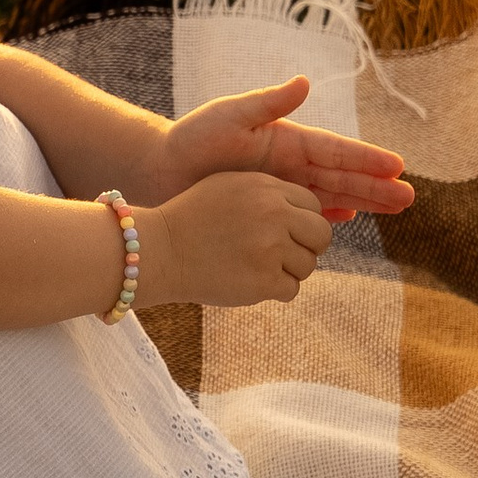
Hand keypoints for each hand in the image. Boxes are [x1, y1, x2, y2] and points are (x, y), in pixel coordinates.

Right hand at [136, 170, 331, 310]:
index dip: (301, 221)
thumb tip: (309, 211)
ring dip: (288, 271)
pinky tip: (248, 281)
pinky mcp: (263, 281)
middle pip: (321, 235)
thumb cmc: (191, 219)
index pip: (313, 206)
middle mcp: (273, 214)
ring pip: (308, 265)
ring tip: (256, 267)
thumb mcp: (229, 187)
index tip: (282, 231)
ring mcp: (270, 249)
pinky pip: (291, 290)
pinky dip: (274, 290)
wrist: (157, 251)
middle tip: (280, 254)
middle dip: (306, 246)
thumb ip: (269, 192)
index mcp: (266, 188)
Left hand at [152, 75, 413, 224]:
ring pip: (330, 196)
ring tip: (394, 209)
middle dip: (375, 187)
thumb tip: (304, 82)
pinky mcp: (267, 208)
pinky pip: (304, 214)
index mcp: (285, 140)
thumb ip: (268, 104)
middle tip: (409, 197)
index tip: (396, 165)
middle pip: (341, 177)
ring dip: (362, 202)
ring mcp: (280, 188)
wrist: (159, 171)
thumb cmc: (191, 139)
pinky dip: (326, 217)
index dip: (365, 159)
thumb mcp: (230, 116)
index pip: (334, 151)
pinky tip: (346, 220)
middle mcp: (289, 165)